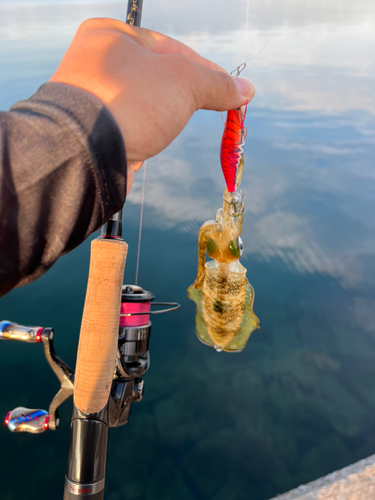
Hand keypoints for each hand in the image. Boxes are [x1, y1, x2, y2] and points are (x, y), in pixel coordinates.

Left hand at [50, 18, 255, 190]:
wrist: (84, 153)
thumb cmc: (131, 102)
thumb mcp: (185, 83)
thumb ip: (217, 83)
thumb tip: (247, 90)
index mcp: (112, 35)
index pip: (172, 48)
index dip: (206, 70)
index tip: (231, 90)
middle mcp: (95, 62)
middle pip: (157, 79)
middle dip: (183, 99)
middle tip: (205, 110)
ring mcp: (90, 98)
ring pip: (144, 107)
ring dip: (161, 121)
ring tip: (162, 130)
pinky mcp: (91, 131)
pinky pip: (129, 130)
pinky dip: (143, 139)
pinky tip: (143, 146)